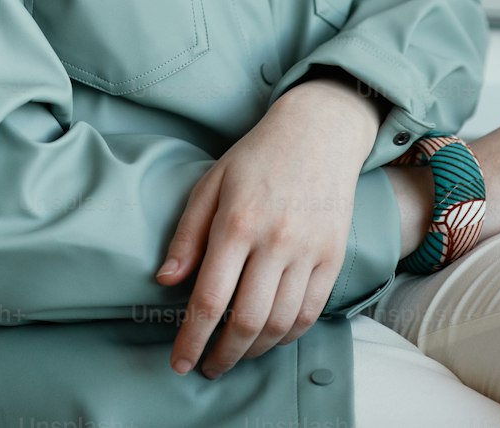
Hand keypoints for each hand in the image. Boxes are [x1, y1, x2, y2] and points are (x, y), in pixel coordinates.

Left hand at [154, 77, 380, 379]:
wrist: (318, 132)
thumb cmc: (256, 157)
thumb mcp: (210, 183)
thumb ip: (187, 234)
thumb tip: (166, 281)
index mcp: (237, 222)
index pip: (210, 298)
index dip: (192, 339)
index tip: (180, 362)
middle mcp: (275, 241)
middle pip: (246, 321)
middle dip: (222, 355)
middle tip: (208, 366)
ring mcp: (308, 251)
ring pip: (280, 325)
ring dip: (254, 350)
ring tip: (235, 353)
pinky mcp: (333, 257)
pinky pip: (310, 313)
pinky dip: (288, 336)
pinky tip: (270, 337)